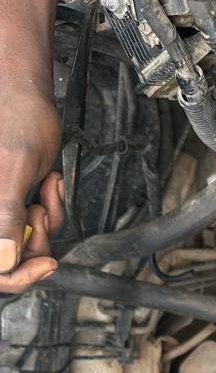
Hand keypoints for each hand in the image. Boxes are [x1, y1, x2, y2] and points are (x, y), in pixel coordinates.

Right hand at [0, 85, 62, 292]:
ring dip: (48, 220)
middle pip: (12, 261)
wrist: (29, 98)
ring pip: (31, 244)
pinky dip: (54, 208)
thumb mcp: (11, 172)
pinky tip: (49, 183)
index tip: (42, 263)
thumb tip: (3, 259)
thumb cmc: (15, 120)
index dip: (15, 275)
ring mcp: (4, 211)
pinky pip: (42, 225)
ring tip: (45, 190)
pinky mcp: (20, 204)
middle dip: (36, 242)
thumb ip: (5, 215)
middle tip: (42, 212)